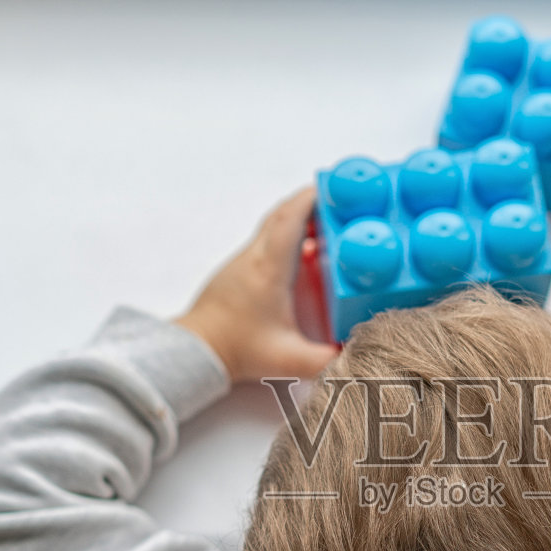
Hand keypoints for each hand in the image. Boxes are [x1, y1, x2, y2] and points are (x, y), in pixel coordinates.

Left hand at [177, 186, 338, 383]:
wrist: (195, 352)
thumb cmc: (236, 349)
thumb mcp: (289, 359)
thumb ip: (327, 360)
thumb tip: (355, 354)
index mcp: (270, 269)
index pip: (290, 218)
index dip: (313, 198)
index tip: (335, 189)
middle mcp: (255, 258)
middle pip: (282, 214)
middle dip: (310, 203)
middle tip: (338, 205)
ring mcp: (243, 263)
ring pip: (272, 227)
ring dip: (298, 221)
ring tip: (327, 228)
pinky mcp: (237, 272)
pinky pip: (266, 243)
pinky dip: (286, 239)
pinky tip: (303, 256)